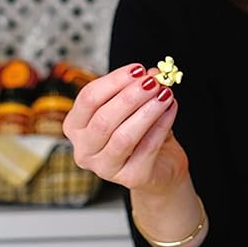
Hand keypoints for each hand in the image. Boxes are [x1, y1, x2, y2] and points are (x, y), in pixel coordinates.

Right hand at [62, 63, 187, 196]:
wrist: (160, 165)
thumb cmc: (140, 132)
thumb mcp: (135, 105)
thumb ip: (139, 88)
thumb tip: (151, 73)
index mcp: (76, 126)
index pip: (88, 99)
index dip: (113, 82)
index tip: (137, 69)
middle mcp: (84, 150)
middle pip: (103, 119)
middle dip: (130, 97)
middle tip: (153, 81)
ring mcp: (105, 168)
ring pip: (124, 136)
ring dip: (147, 111)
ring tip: (165, 94)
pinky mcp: (131, 178)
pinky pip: (147, 148)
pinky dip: (161, 125)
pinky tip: (171, 108)